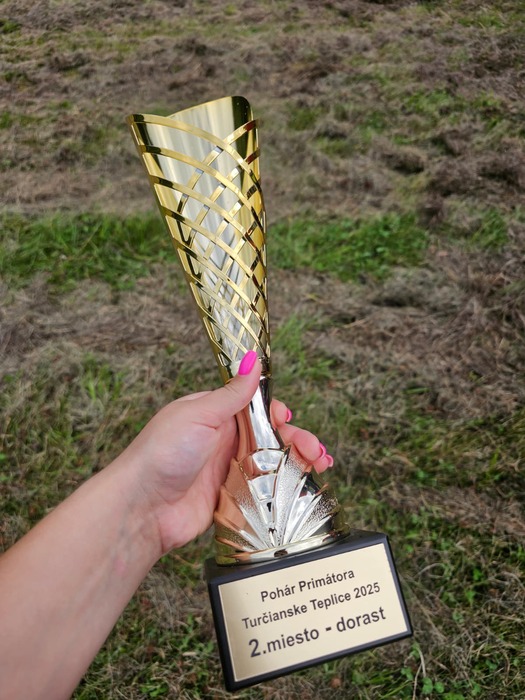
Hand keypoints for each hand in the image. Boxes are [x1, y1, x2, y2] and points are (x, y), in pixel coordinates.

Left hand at [120, 353, 333, 554]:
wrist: (142, 508)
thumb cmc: (163, 453)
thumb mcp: (199, 414)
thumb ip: (232, 394)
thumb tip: (253, 358)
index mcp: (214, 414)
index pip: (256, 407)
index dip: (277, 412)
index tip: (288, 418)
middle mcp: (224, 440)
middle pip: (272, 436)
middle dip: (297, 439)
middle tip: (315, 450)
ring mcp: (229, 471)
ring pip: (274, 462)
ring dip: (299, 461)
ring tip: (320, 465)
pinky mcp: (233, 498)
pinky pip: (266, 490)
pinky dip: (288, 487)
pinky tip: (305, 486)